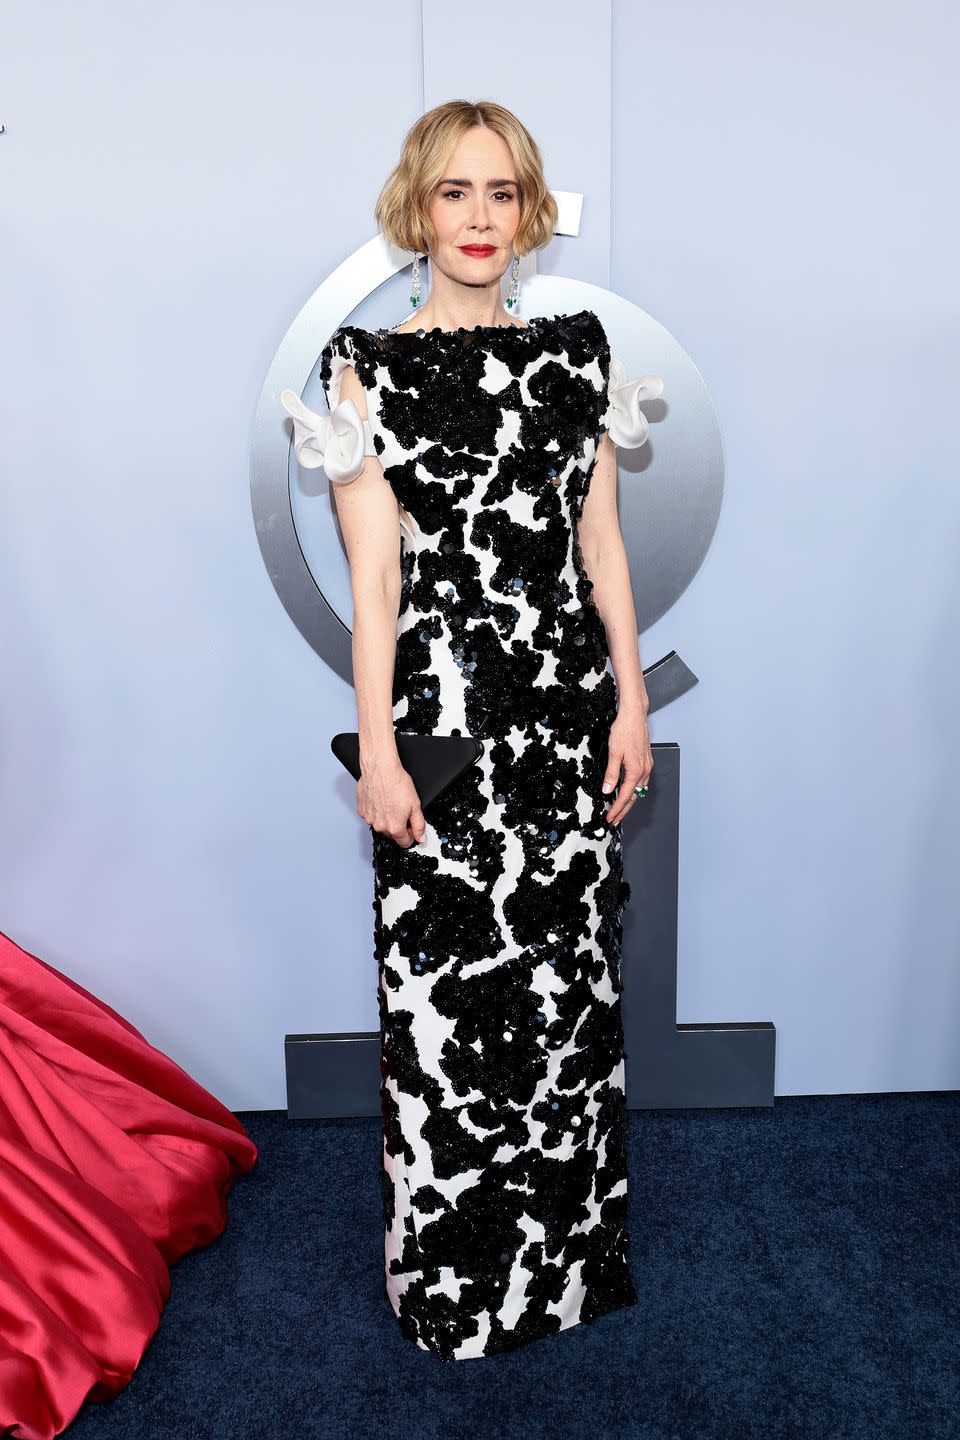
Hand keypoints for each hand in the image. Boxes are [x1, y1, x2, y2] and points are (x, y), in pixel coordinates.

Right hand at [358, 759, 426, 847]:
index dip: (411, 835)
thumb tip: (421, 837)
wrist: (380, 769)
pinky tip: (381, 800)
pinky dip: (376, 811)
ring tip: (390, 802)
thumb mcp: (416, 805)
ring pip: (381, 824)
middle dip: (398, 825)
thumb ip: (419, 824)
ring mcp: (369, 819)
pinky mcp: (362, 810)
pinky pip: (371, 816)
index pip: (405, 842)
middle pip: (392, 834)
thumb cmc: (396, 782)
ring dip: (386, 818)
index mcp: (395, 827)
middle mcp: (380, 826)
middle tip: (402, 809)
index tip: (412, 827)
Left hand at [602, 705, 652, 824]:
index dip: (617, 809)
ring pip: (639, 790)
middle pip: (634, 797)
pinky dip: (634, 789)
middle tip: (615, 819)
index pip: (625, 796)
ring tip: (619, 808)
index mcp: (636, 771)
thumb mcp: (613, 753)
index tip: (610, 818)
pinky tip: (628, 789)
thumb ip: (611, 774)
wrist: (634, 715)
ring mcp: (647, 765)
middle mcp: (644, 770)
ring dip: (629, 800)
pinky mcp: (646, 760)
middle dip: (624, 810)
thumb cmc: (625, 730)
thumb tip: (608, 790)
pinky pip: (641, 781)